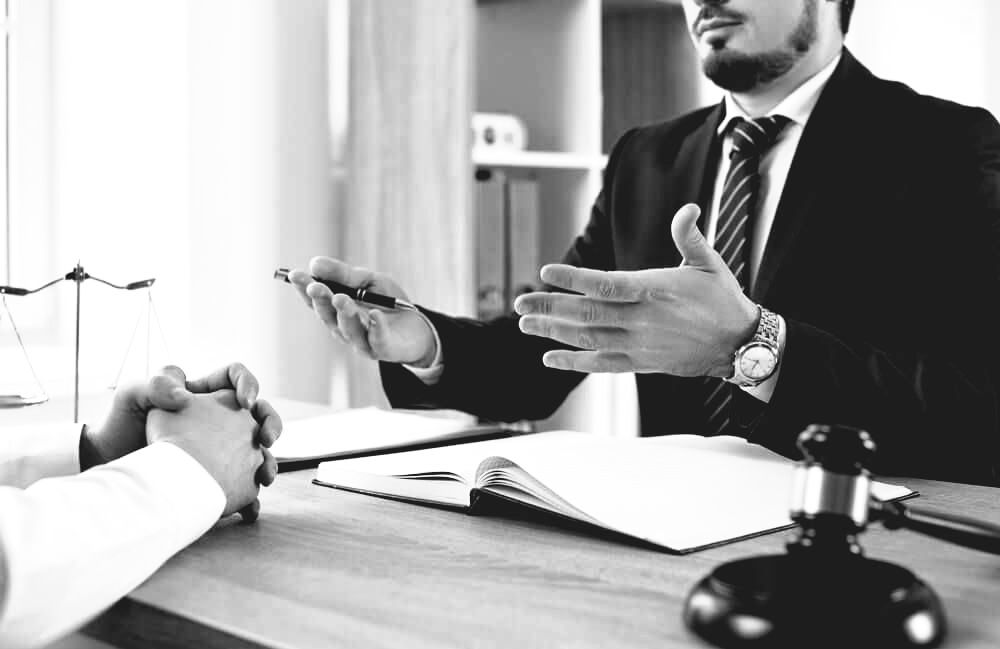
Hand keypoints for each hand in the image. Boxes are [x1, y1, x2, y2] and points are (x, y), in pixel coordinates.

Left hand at [81, 363, 281, 521]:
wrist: (109, 465)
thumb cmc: (119, 424)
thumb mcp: (132, 395)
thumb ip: (156, 384)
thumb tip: (185, 396)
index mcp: (202, 393)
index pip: (235, 377)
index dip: (248, 384)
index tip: (245, 402)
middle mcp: (217, 418)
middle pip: (259, 413)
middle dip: (271, 423)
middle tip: (266, 439)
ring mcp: (220, 448)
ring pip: (258, 449)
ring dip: (270, 461)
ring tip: (266, 476)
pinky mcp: (216, 475)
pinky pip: (243, 484)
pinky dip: (252, 496)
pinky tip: (250, 505)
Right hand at [287, 256, 436, 366]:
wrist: (418, 328)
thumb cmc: (389, 304)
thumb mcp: (369, 282)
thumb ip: (344, 274)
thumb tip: (314, 263)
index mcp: (336, 311)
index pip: (316, 300)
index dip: (304, 288)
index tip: (294, 274)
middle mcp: (344, 328)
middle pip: (328, 316)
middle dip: (320, 301)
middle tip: (315, 286)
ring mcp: (363, 341)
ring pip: (349, 330)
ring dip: (344, 314)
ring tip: (340, 298)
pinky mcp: (383, 349)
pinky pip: (378, 339)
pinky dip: (376, 328)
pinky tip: (375, 315)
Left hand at [513, 203, 757, 376]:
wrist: (740, 345)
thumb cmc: (723, 300)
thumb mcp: (709, 263)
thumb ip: (689, 236)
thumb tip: (688, 209)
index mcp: (655, 291)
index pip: (606, 285)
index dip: (574, 279)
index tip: (545, 272)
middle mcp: (642, 320)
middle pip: (588, 314)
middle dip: (550, 307)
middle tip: (519, 301)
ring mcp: (640, 344)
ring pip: (589, 339)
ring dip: (554, 332)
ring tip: (525, 324)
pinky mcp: (641, 363)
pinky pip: (601, 364)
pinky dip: (574, 363)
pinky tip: (549, 359)